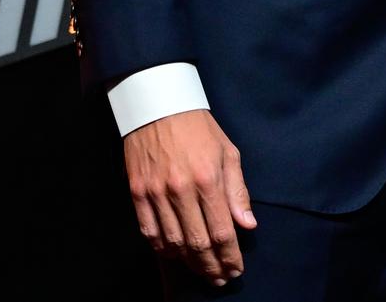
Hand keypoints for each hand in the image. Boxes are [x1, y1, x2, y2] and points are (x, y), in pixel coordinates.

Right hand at [122, 108, 255, 285]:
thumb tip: (248, 225)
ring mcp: (155, 193)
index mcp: (208, 179)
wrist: (159, 106)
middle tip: (221, 279)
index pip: (221, 231)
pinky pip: (149, 231)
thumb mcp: (229, 153)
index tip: (236, 268)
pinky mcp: (137, 192)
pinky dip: (162, 248)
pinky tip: (175, 255)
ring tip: (202, 272)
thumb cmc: (200, 129)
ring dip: (188, 263)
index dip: (230, 256)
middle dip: (211, 266)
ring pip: (172, 242)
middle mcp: (180, 190)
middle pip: (197, 243)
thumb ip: (238, 192)